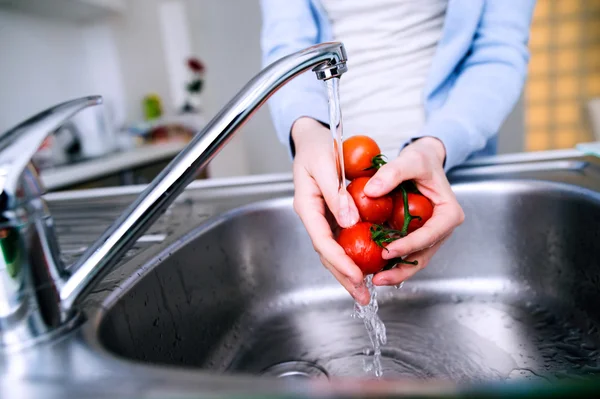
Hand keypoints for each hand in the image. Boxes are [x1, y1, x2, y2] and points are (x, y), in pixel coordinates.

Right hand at [291, 117, 370, 304]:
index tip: (356, 275)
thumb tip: (349, 222)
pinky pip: (341, 240)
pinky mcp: (332, 216)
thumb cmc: (317, 147)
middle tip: (362, 296)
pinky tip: (366, 266)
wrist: (312, 139)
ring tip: (364, 291)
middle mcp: (314, 216)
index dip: (339, 261)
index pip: (322, 240)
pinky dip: (352, 255)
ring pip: (333, 251)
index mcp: (307, 205)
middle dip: (344, 277)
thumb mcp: (326, 164)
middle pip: (327, 253)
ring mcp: (322, 218)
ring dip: (348, 272)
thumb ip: (336, 194)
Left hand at [364, 137, 464, 285]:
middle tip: (379, 278)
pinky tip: (374, 267)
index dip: (409, 246)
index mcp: (449, 214)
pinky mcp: (417, 235)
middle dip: (402, 269)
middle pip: (423, 254)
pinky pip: (406, 251)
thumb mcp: (410, 160)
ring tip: (375, 280)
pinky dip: (392, 260)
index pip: (429, 235)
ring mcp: (430, 235)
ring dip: (396, 271)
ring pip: (415, 258)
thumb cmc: (422, 159)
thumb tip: (370, 191)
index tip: (387, 251)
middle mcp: (442, 228)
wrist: (423, 159)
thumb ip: (392, 173)